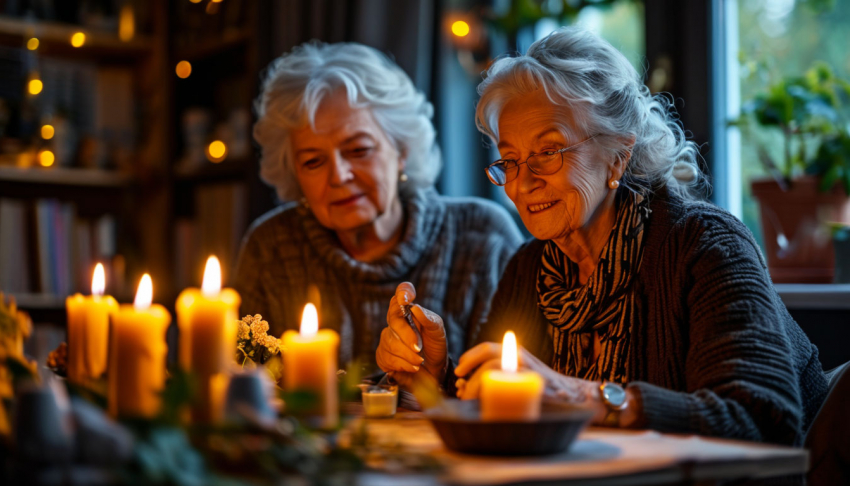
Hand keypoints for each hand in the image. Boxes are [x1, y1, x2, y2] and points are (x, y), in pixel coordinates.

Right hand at [376, 282, 447, 386]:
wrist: (434, 369)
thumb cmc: (435, 346)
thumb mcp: (438, 331)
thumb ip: (429, 319)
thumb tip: (415, 307)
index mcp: (409, 310)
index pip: (402, 292)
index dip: (402, 292)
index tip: (405, 299)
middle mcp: (395, 321)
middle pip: (394, 320)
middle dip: (407, 336)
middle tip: (419, 348)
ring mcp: (387, 338)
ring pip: (390, 342)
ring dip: (408, 354)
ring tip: (419, 360)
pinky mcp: (382, 356)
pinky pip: (387, 357)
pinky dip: (402, 364)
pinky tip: (412, 367)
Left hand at [454, 341, 599, 407]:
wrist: (573, 396)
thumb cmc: (544, 388)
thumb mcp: (523, 372)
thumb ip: (503, 372)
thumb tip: (467, 386)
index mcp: (519, 354)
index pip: (490, 348)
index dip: (471, 357)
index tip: (460, 369)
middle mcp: (522, 359)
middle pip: (489, 358)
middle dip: (471, 371)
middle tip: (461, 386)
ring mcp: (527, 372)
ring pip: (494, 369)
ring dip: (477, 382)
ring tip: (468, 396)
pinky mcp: (531, 387)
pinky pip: (505, 387)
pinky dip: (490, 394)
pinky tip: (484, 403)